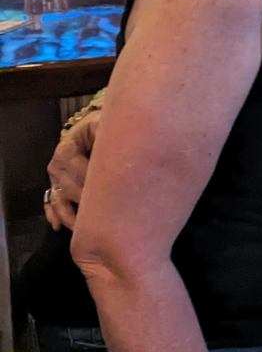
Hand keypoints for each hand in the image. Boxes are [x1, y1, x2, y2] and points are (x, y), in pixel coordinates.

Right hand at [45, 109, 98, 230]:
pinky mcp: (56, 189)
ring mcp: (55, 179)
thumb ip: (107, 131)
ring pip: (60, 200)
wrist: (90, 129)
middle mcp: (56, 165)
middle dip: (86, 200)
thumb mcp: (102, 124)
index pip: (77, 167)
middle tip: (106, 212)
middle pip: (69, 187)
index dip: (91, 178)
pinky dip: (56, 216)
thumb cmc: (99, 127)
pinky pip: (53, 205)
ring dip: (71, 216)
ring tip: (86, 227)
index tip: (109, 189)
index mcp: (66, 148)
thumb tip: (118, 142)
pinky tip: (59, 227)